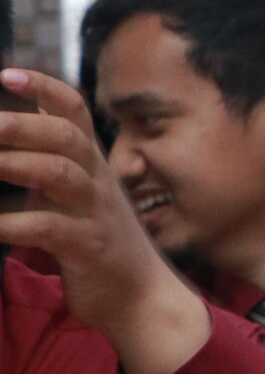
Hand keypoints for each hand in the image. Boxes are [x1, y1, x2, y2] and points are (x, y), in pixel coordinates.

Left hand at [0, 68, 208, 373]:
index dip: (43, 88)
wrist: (142, 298)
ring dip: (16, 163)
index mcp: (91, 162)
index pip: (73, 111)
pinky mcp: (89, 248)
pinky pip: (50, 229)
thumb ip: (53, 155)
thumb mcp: (78, 191)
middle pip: (65, 136)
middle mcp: (96, 180)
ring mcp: (95, 212)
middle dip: (20, 124)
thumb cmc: (98, 240)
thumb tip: (26, 114)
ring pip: (60, 173)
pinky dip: (14, 224)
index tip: (5, 75)